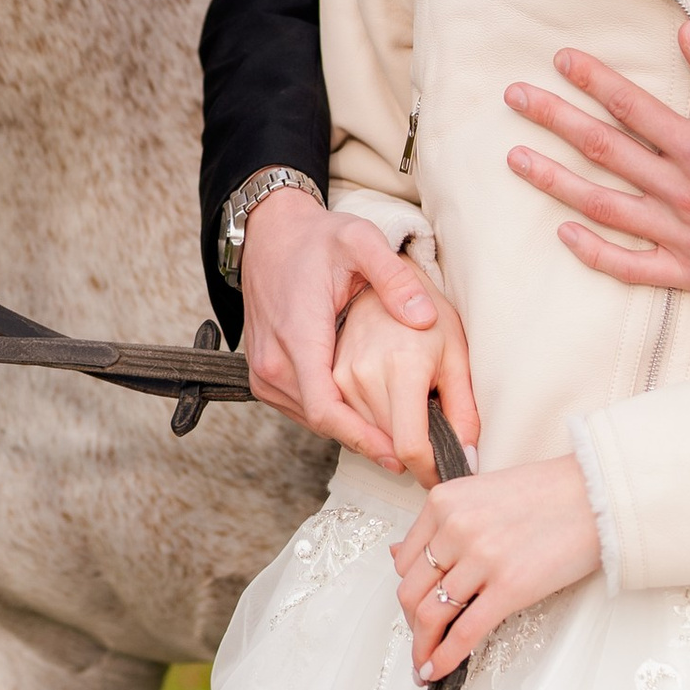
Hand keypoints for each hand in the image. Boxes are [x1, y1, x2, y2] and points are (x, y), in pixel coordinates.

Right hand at [239, 185, 478, 470]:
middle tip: (416, 454)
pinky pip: (302, 409)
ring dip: (352, 430)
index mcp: (298, 335)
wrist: (270, 234)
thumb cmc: (316, 239)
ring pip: (312, 420)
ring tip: (399, 437)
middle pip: (323, 422)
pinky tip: (367, 413)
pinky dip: (334, 416)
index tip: (399, 455)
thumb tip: (425, 318)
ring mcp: (264, 372)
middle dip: (368, 439)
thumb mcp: (361, 240)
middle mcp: (273, 362)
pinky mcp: (264, 376)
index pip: (325, 409)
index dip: (362, 438)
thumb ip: (394, 277)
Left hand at [395, 459, 601, 678]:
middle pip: (412, 590)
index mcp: (444, 502)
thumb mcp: (480, 494)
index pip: (405, 559)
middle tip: (421, 640)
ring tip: (425, 662)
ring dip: (423, 646)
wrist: (596, 495)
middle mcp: (455, 528)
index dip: (409, 590)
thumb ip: (441, 524)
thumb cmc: (547, 493)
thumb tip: (398, 553)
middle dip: (412, 623)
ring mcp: (481, 558)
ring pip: (431, 614)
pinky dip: (446, 657)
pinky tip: (438, 671)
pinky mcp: (510, 587)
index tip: (415, 607)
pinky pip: (465, 632)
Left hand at [504, 20, 689, 298]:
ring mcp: (683, 237)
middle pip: (604, 149)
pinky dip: (593, 251)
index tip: (560, 59)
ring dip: (555, 181)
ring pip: (603, 206)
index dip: (593, 79)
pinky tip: (563, 232)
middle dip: (554, 119)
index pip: (633, 106)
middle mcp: (684, 193)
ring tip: (516, 159)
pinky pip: (629, 267)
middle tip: (515, 97)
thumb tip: (687, 33)